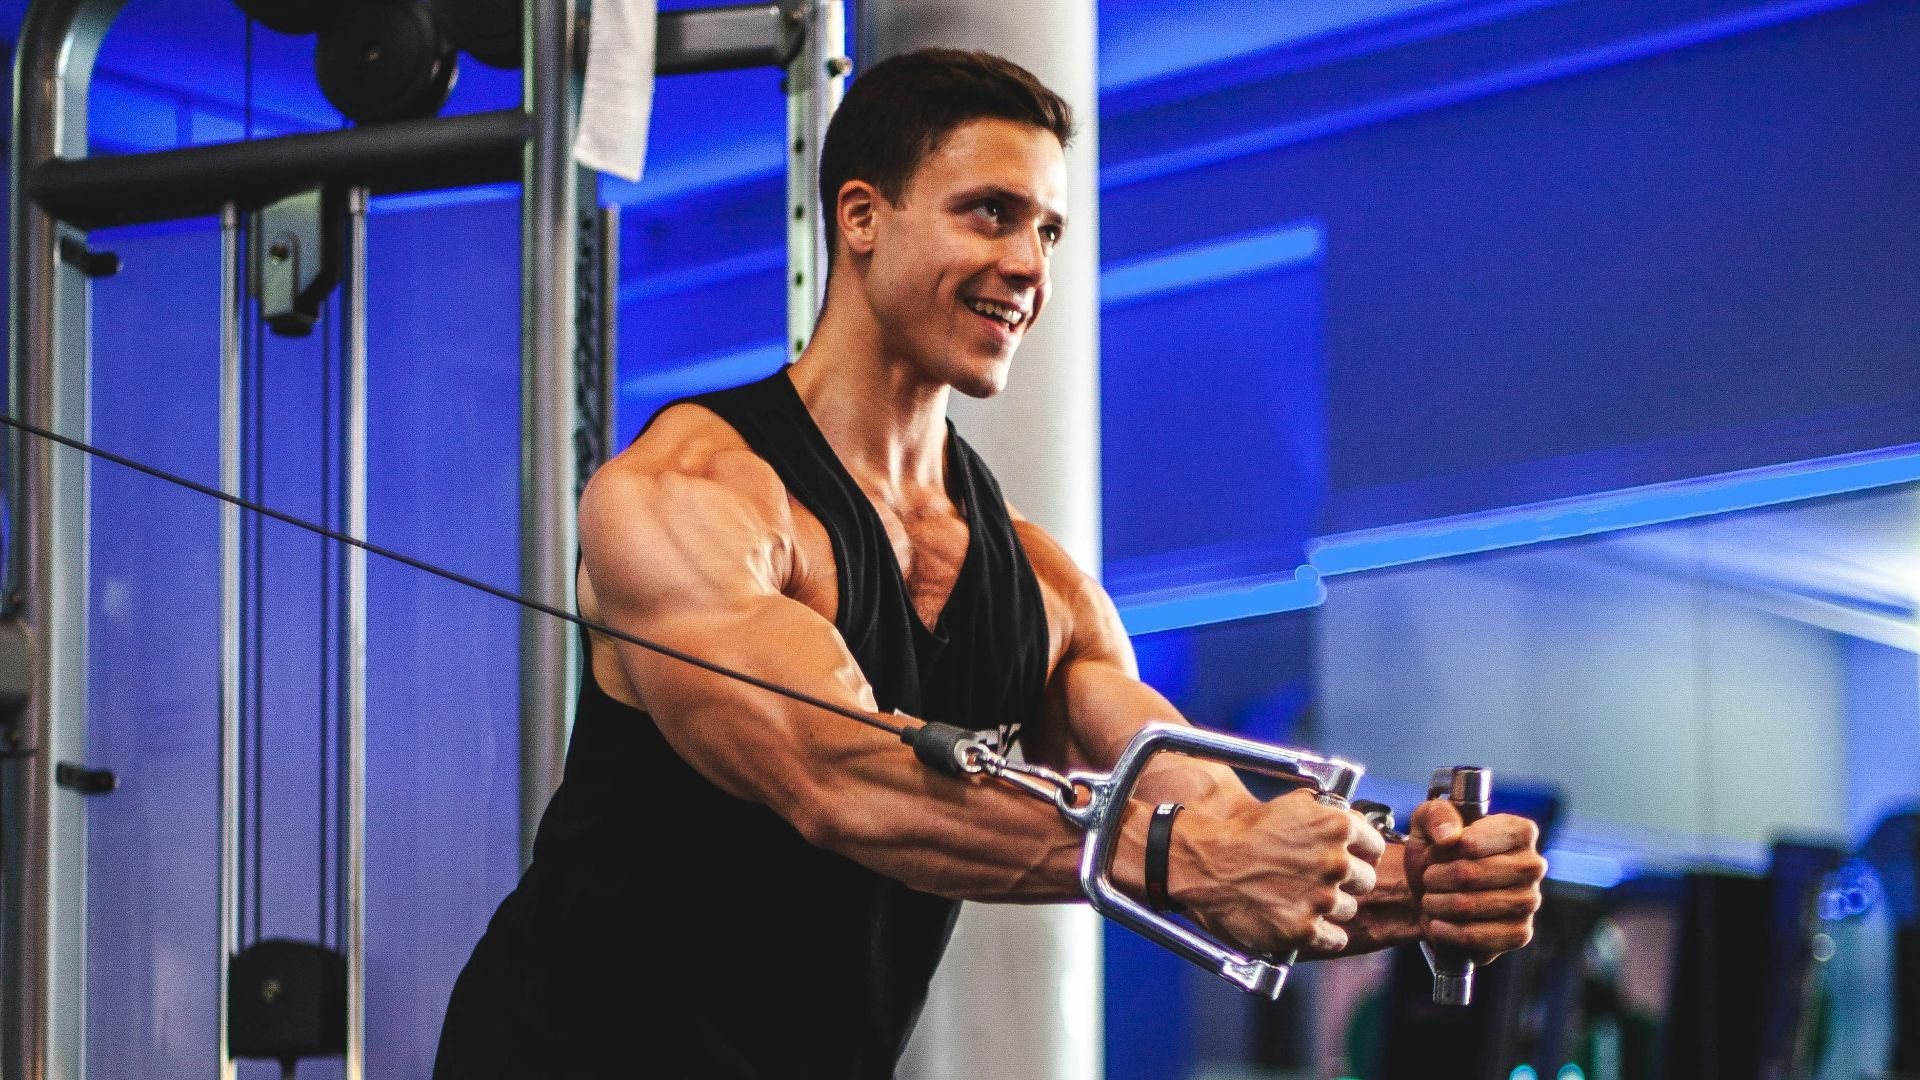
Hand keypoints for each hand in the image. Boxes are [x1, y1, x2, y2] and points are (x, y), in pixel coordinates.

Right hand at [1178, 788, 1385, 955]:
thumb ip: (1330, 812)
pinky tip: (1305, 921)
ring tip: (1302, 898)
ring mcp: (1321, 899)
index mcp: (1338, 827)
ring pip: (1348, 909)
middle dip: (1346, 880)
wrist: (1211, 863)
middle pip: (1365, 881)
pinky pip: (1335, 938)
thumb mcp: (1292, 805)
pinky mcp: (1305, 930)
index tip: (1346, 857)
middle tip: (1320, 879)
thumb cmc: (1249, 833)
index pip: (1374, 847)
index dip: (1359, 853)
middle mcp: (1336, 863)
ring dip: (1330, 906)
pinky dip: (1323, 934)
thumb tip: (1354, 822)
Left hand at [1405, 801, 1546, 963]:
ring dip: (1437, 904)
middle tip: (1430, 878)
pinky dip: (1446, 931)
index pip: (1471, 842)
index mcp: (1518, 831)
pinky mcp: (1520, 934)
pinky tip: (1438, 924)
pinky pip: (1475, 937)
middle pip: (1468, 874)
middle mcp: (1532, 865)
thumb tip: (1450, 836)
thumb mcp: (1428, 822)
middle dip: (1435, 878)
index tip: (1435, 852)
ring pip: (1468, 906)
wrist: (1433, 894)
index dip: (1443, 851)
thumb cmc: (1437, 853)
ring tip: (1432, 899)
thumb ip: (1438, 815)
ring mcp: (1530, 901)